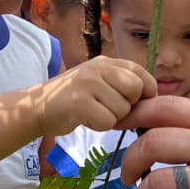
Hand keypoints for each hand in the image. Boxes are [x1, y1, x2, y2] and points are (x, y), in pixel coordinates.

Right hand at [34, 56, 155, 134]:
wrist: (37, 108)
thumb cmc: (73, 100)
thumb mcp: (98, 82)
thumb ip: (122, 84)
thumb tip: (153, 98)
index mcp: (106, 62)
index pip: (142, 74)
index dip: (145, 92)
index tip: (134, 103)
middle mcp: (98, 67)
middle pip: (136, 91)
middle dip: (128, 107)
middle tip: (109, 110)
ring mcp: (88, 83)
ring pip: (122, 109)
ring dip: (111, 119)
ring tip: (93, 113)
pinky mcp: (79, 102)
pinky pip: (107, 121)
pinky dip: (99, 127)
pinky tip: (86, 120)